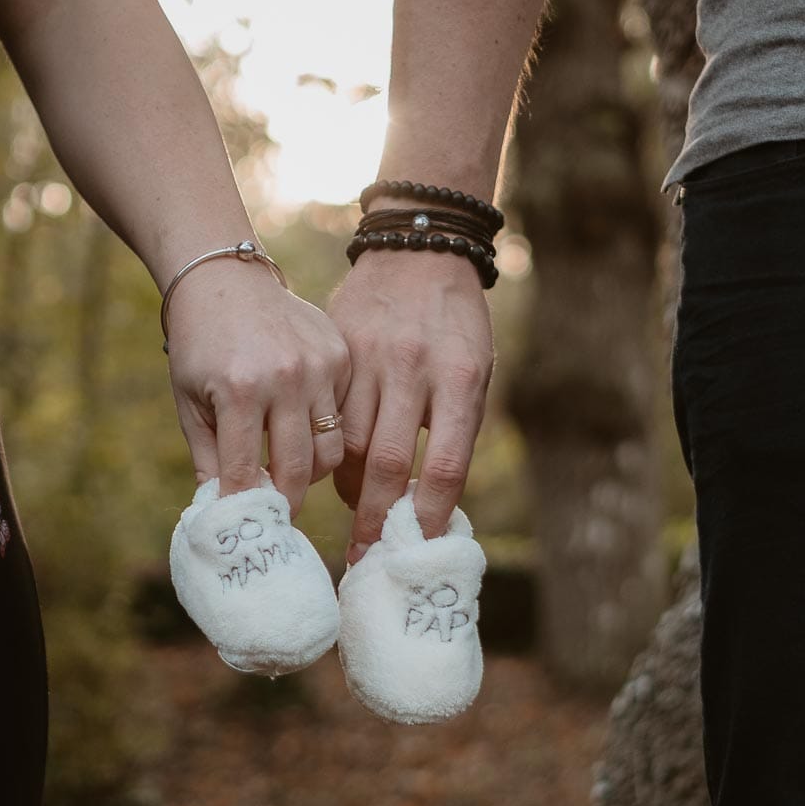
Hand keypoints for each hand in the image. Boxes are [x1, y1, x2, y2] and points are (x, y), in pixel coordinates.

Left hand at [165, 256, 352, 514]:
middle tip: (277, 515)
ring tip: (291, 474)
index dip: (243, 506)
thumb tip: (224, 511)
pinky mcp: (339, 355)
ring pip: (330, 448)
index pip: (246, 470)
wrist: (224, 279)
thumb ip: (208, 455)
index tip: (245, 529)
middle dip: (285, 501)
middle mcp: (285, 378)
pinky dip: (326, 433)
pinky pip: (344, 414)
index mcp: (240, 390)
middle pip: (298, 468)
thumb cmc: (199, 344)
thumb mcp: (190, 400)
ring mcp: (318, 366)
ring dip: (311, 472)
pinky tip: (306, 435)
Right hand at [329, 250, 493, 564]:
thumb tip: (433, 503)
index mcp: (460, 378)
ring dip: (349, 487)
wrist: (418, 250)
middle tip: (366, 555)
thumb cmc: (457, 323)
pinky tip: (336, 468)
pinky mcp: (338, 349)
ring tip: (356, 510)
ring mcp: (369, 357)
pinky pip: (327, 414)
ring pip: (347, 441)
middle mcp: (413, 368)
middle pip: (387, 462)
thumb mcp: (477, 371)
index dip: (430, 517)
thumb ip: (457, 430)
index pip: (445, 466)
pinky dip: (330, 449)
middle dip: (376, 518)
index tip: (418, 550)